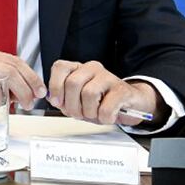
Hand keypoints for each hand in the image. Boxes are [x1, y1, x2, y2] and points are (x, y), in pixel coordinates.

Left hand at [47, 60, 161, 125]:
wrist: (131, 104)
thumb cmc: (102, 103)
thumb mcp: (79, 101)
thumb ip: (64, 99)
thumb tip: (53, 99)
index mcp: (79, 69)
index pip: (60, 67)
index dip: (55, 86)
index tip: (56, 102)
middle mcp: (92, 69)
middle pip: (73, 83)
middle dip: (71, 105)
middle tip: (77, 114)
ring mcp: (108, 77)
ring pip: (89, 94)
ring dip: (88, 112)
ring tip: (94, 115)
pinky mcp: (122, 90)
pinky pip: (106, 107)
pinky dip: (104, 117)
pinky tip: (107, 117)